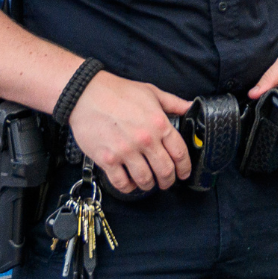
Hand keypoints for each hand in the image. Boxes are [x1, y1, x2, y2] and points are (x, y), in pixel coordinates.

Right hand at [67, 71, 192, 194]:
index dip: (185, 167)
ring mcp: (126, 151)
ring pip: (145, 180)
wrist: (87, 94)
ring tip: (147, 182)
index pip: (180, 153)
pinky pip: (122, 183)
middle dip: (168, 180)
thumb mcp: (151, 92)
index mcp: (159, 123)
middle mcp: (145, 139)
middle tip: (166, 182)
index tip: (183, 173)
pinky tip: (129, 182)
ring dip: (148, 185)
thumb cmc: (118, 92)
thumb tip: (190, 106)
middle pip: (165, 171)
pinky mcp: (107, 159)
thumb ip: (173, 102)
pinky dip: (128, 187)